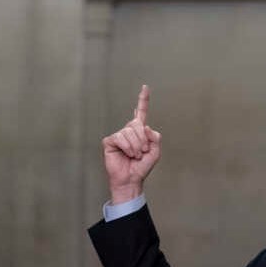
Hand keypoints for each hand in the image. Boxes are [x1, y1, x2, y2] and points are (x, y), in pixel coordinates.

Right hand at [102, 84, 161, 203]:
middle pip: (138, 124)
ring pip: (130, 132)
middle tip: (141, 152)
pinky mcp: (110, 141)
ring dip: (135, 146)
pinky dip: (127, 147)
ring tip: (134, 155)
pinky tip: (126, 154)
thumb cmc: (142, 167)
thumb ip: (155, 137)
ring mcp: (119, 135)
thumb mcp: (155, 152)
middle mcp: (128, 130)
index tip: (145, 87)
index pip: (141, 112)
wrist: (131, 179)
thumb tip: (144, 126)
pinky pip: (120, 138)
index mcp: (140, 131)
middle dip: (143, 140)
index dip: (143, 99)